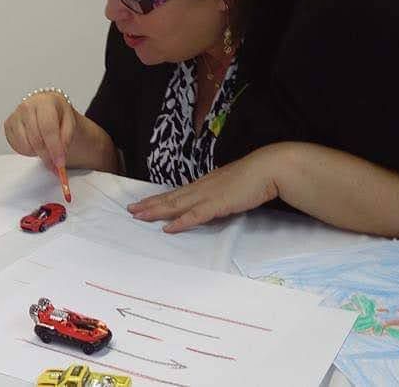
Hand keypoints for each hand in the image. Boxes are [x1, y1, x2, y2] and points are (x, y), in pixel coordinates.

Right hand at [4, 91, 75, 170]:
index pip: (48, 128)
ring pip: (25, 146)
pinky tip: (35, 144)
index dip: (55, 148)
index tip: (60, 163)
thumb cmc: (56, 112)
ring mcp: (15, 116)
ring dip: (37, 153)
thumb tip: (59, 157)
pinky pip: (17, 147)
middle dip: (47, 156)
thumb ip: (66, 139)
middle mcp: (27, 107)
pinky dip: (28, 151)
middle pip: (36, 140)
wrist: (45, 105)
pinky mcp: (8, 125)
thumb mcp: (70, 122)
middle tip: (55, 164)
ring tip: (45, 147)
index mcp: (44, 102)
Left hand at [127, 147, 281, 231]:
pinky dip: (180, 222)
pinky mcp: (217, 204)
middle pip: (170, 198)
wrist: (268, 169)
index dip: (158, 198)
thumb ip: (219, 194)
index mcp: (204, 183)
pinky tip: (167, 228)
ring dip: (156, 211)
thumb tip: (213, 203)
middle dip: (149, 204)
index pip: (176, 193)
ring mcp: (208, 195)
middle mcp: (201, 187)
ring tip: (139, 216)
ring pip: (176, 205)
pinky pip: (195, 216)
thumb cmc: (253, 177)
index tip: (143, 203)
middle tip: (130, 210)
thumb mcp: (230, 186)